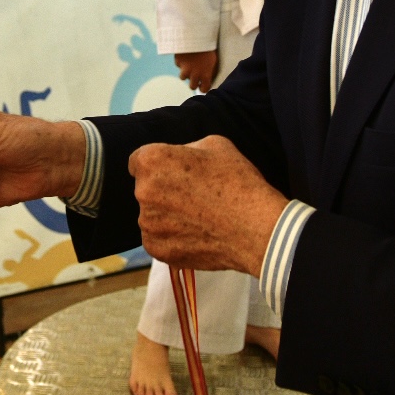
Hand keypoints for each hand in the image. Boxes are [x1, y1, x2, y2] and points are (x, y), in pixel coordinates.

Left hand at [130, 135, 288, 273]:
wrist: (255, 229)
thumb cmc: (238, 183)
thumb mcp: (215, 145)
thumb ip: (187, 149)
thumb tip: (180, 158)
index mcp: (152, 161)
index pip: (139, 161)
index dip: (157, 166)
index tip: (173, 173)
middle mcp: (143, 192)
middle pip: (146, 188)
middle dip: (164, 190)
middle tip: (194, 196)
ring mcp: (148, 223)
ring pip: (152, 215)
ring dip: (168, 215)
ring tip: (200, 217)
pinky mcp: (156, 249)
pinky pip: (158, 238)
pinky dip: (172, 237)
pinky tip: (197, 233)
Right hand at [175, 50, 218, 92]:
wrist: (196, 35)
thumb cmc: (208, 47)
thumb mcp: (213, 60)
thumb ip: (210, 70)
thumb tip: (209, 77)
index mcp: (205, 74)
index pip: (204, 89)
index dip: (203, 87)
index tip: (203, 85)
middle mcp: (194, 74)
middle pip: (192, 86)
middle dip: (193, 83)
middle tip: (195, 78)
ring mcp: (185, 69)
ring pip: (183, 77)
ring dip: (185, 73)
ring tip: (189, 66)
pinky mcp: (178, 62)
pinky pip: (179, 65)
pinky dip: (181, 62)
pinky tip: (186, 55)